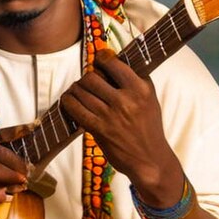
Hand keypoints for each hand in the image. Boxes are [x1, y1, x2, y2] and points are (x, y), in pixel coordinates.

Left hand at [60, 49, 182, 206]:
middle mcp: (126, 100)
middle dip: (85, 78)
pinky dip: (68, 102)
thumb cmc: (149, 127)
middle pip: (91, 76)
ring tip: (76, 91)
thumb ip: (134, 80)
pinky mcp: (99, 129)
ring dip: (74, 89)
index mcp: (141, 88)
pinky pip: (76, 109)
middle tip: (86, 83)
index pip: (112, 62)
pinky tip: (69, 100)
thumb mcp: (150, 99)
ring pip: (81, 91)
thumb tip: (110, 60)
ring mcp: (111, 115)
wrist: (150, 160)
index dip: (100, 59)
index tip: (98, 62)